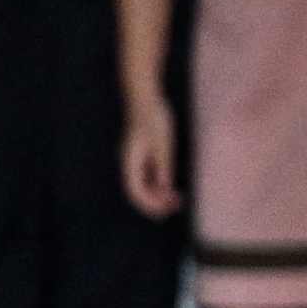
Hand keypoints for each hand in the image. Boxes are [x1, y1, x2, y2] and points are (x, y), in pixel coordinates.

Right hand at [120, 91, 181, 218]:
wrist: (146, 96)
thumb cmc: (154, 117)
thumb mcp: (162, 143)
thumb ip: (163, 166)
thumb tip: (164, 188)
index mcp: (130, 161)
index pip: (135, 191)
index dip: (149, 204)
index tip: (166, 211)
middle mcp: (129, 163)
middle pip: (139, 190)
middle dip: (156, 202)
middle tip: (176, 207)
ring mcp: (135, 158)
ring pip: (144, 184)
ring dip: (158, 194)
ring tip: (177, 200)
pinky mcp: (143, 153)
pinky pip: (149, 175)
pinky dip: (159, 184)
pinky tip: (172, 187)